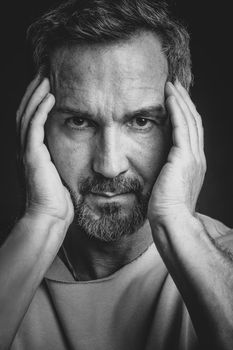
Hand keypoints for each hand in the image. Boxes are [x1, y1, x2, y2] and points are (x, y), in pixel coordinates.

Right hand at [16, 76, 73, 223]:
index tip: (51, 83)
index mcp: (35, 150)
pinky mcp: (32, 155)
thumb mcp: (63, 172)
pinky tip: (50, 96)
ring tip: (46, 76)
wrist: (51, 216)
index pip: (33, 118)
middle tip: (46, 72)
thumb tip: (82, 147)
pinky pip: (34, 127)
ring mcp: (28, 151)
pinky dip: (40, 110)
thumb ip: (66, 157)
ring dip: (36, 94)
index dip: (39, 100)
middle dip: (35, 90)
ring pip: (27, 114)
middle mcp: (28, 148)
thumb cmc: (60, 198)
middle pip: (26, 111)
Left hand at [148, 81, 205, 223]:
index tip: (175, 101)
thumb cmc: (166, 210)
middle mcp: (197, 158)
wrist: (171, 221)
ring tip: (171, 85)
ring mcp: (193, 157)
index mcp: (194, 164)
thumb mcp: (168, 186)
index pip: (191, 132)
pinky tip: (169, 97)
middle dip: (185, 102)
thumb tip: (158, 167)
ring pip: (190, 120)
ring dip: (180, 100)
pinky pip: (181, 126)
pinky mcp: (183, 157)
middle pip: (194, 122)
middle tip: (175, 86)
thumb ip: (167, 173)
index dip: (185, 114)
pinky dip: (177, 109)